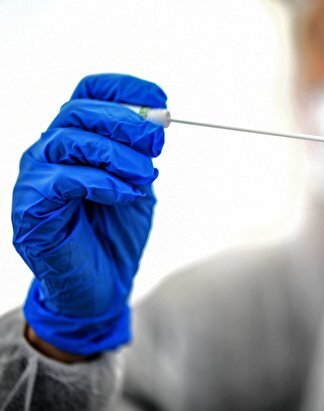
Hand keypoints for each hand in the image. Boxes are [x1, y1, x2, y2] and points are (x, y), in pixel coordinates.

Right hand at [13, 74, 166, 355]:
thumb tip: (157, 120)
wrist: (102, 285)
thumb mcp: (139, 184)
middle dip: (127, 121)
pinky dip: (100, 182)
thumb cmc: (117, 234)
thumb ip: (142, 154)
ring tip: (144, 178)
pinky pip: (61, 180)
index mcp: (78, 139)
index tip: (160, 100)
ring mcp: (37, 178)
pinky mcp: (31, 209)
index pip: (89, 92)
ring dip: (117, 155)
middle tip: (159, 142)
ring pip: (69, 140)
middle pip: (79, 110)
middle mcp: (51, 151)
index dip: (124, 88)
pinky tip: (123, 195)